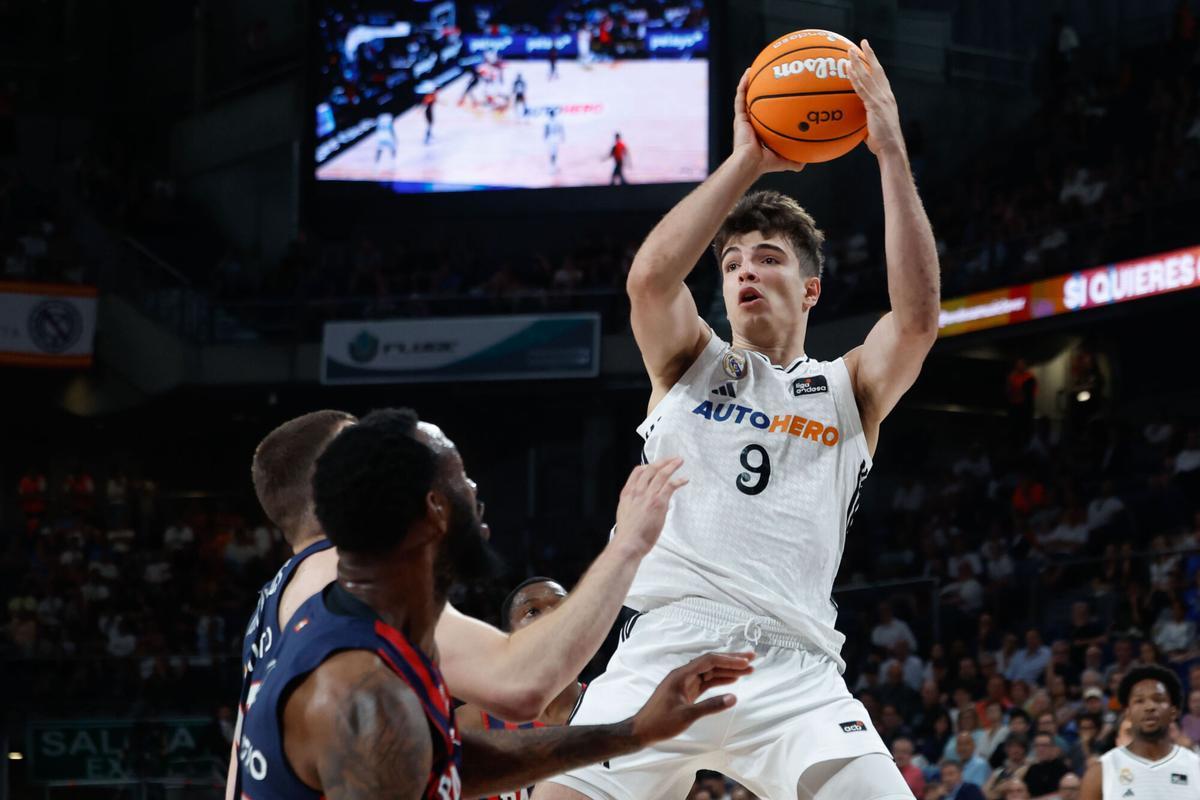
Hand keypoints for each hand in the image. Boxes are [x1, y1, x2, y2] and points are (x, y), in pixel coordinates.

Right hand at [610, 457, 687, 558]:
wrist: (629, 542)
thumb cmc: (628, 534)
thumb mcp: (625, 514)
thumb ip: (634, 505)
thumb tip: (644, 505)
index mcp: (627, 493)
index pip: (637, 472)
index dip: (647, 466)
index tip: (654, 465)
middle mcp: (637, 491)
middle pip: (651, 469)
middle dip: (662, 462)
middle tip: (671, 459)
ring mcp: (648, 495)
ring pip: (661, 474)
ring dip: (672, 465)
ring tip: (679, 461)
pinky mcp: (658, 502)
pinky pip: (670, 485)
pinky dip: (678, 480)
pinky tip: (684, 479)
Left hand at [628, 652, 754, 743]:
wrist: (642, 731)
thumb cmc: (660, 722)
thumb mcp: (687, 716)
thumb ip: (710, 706)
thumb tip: (734, 697)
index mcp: (681, 675)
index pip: (709, 661)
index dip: (729, 660)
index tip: (746, 661)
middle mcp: (684, 674)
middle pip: (711, 663)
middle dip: (732, 660)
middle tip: (752, 658)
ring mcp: (685, 683)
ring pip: (710, 672)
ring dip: (728, 670)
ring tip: (748, 669)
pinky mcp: (687, 692)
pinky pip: (706, 682)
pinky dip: (720, 680)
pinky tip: (733, 680)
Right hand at [732, 68, 805, 174]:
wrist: (751, 162)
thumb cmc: (765, 163)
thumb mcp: (785, 160)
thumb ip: (795, 161)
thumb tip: (807, 163)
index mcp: (761, 130)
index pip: (766, 114)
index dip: (771, 104)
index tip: (779, 94)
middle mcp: (752, 123)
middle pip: (756, 102)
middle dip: (760, 89)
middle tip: (769, 76)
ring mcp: (744, 119)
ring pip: (746, 96)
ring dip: (749, 82)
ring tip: (754, 68)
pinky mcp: (739, 117)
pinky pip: (740, 97)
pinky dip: (743, 85)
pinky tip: (748, 73)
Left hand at [846, 39, 904, 158]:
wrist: (891, 148)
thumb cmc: (881, 142)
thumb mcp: (873, 127)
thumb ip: (865, 119)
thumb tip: (853, 120)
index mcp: (887, 98)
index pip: (880, 76)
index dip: (874, 64)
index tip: (868, 53)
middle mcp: (886, 95)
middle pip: (876, 70)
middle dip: (869, 55)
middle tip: (861, 43)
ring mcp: (881, 99)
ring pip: (868, 76)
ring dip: (858, 62)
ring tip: (850, 51)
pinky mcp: (875, 105)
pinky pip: (862, 88)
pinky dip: (855, 78)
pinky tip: (847, 70)